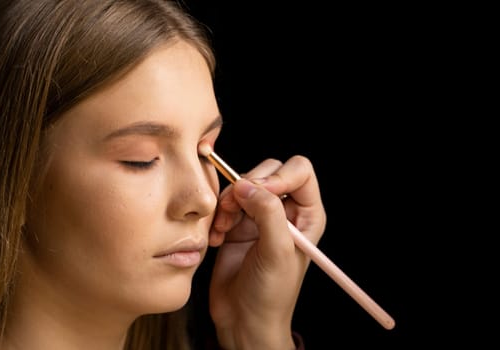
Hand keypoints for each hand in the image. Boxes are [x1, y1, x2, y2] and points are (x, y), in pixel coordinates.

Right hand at [208, 155, 325, 349]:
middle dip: (247, 186)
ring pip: (243, 184)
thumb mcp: (277, 252)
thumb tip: (247, 185)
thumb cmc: (271, 293)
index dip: (279, 175)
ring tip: (223, 228)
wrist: (244, 319)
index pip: (300, 171)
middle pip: (268, 171)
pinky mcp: (237, 224)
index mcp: (306, 214)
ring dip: (228, 202)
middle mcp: (285, 211)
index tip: (260, 191)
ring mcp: (259, 216)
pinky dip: (217, 215)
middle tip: (233, 209)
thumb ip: (268, 213)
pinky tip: (217, 238)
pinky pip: (225, 202)